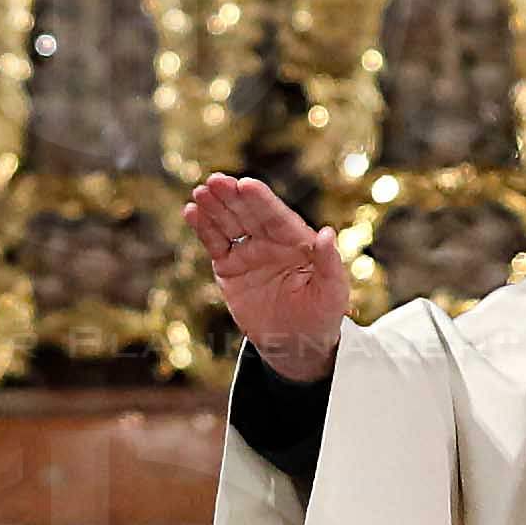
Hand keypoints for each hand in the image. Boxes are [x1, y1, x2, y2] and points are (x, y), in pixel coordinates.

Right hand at [183, 174, 352, 380]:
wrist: (296, 344)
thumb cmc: (321, 315)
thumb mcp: (333, 291)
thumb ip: (330, 262)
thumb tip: (327, 233)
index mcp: (297, 240)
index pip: (277, 216)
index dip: (261, 200)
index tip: (246, 184)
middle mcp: (271, 240)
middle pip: (249, 213)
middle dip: (232, 196)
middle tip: (216, 181)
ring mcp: (248, 252)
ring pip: (229, 223)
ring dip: (214, 206)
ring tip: (200, 191)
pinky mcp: (229, 267)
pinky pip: (215, 243)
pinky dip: (203, 228)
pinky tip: (192, 212)